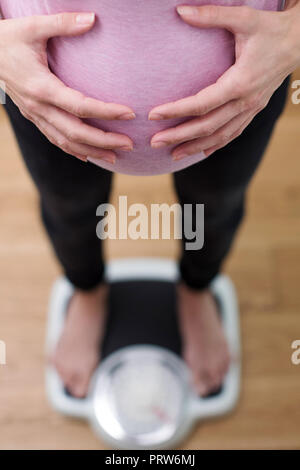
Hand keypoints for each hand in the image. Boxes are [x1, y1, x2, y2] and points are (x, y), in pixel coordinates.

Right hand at [0, 12, 134, 162]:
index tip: (129, 113)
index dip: (106, 112)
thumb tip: (92, 19)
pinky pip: (55, 139)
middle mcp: (39, 107)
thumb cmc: (10, 38)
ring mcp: (35, 115)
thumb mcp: (33, 26)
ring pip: (66, 142)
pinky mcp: (34, 117)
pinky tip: (88, 156)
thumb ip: (63, 23)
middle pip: (76, 132)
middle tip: (129, 145)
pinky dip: (73, 150)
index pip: (80, 106)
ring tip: (115, 158)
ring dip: (92, 151)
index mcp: (42, 87)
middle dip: (104, 141)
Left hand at [149, 3, 299, 159]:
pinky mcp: (253, 111)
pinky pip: (233, 133)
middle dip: (179, 136)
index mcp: (240, 82)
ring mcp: (251, 109)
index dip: (176, 111)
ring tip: (172, 155)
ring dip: (195, 147)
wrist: (299, 42)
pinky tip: (201, 152)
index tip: (153, 115)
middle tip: (154, 142)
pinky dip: (216, 144)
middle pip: (207, 126)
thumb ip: (211, 16)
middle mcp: (246, 102)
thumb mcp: (244, 18)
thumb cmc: (270, 29)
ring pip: (220, 136)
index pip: (201, 103)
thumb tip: (180, 11)